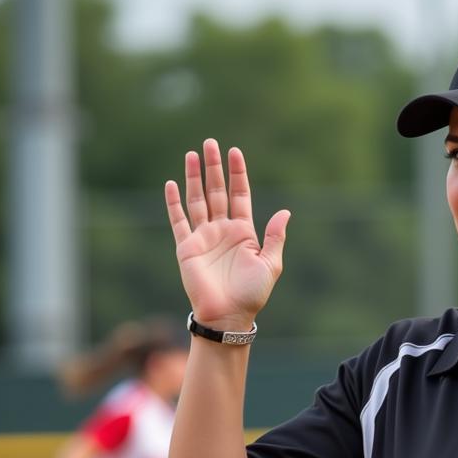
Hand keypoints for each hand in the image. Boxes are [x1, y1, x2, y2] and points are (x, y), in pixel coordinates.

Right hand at [164, 139, 290, 329]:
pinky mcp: (186, 246)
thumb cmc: (251, 293)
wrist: (228, 314)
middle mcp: (222, 230)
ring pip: (197, 199)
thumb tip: (285, 212)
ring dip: (193, 177)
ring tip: (192, 154)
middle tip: (210, 143)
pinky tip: (171, 184)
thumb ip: (274, 237)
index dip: (237, 174)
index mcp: (243, 232)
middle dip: (214, 167)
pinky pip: (178, 220)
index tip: (235, 151)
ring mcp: (203, 237)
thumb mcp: (270, 264)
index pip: (239, 195)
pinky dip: (174, 203)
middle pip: (217, 191)